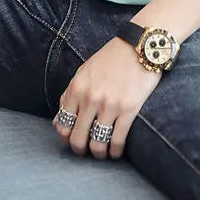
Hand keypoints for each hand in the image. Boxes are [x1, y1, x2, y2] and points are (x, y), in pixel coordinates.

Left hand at [53, 37, 162, 159]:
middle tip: (87, 150)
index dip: (66, 138)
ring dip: (99, 154)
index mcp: (76, 88)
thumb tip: (60, 120)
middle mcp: (90, 98)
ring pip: (96, 145)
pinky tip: (116, 152)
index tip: (74, 139)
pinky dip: (115, 152)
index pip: (62, 124)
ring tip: (103, 154)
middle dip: (81, 150)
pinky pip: (117, 140)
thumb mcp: (84, 71)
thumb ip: (71, 94)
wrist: (139, 46)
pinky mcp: (128, 109)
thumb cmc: (112, 58)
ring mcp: (109, 105)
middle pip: (77, 139)